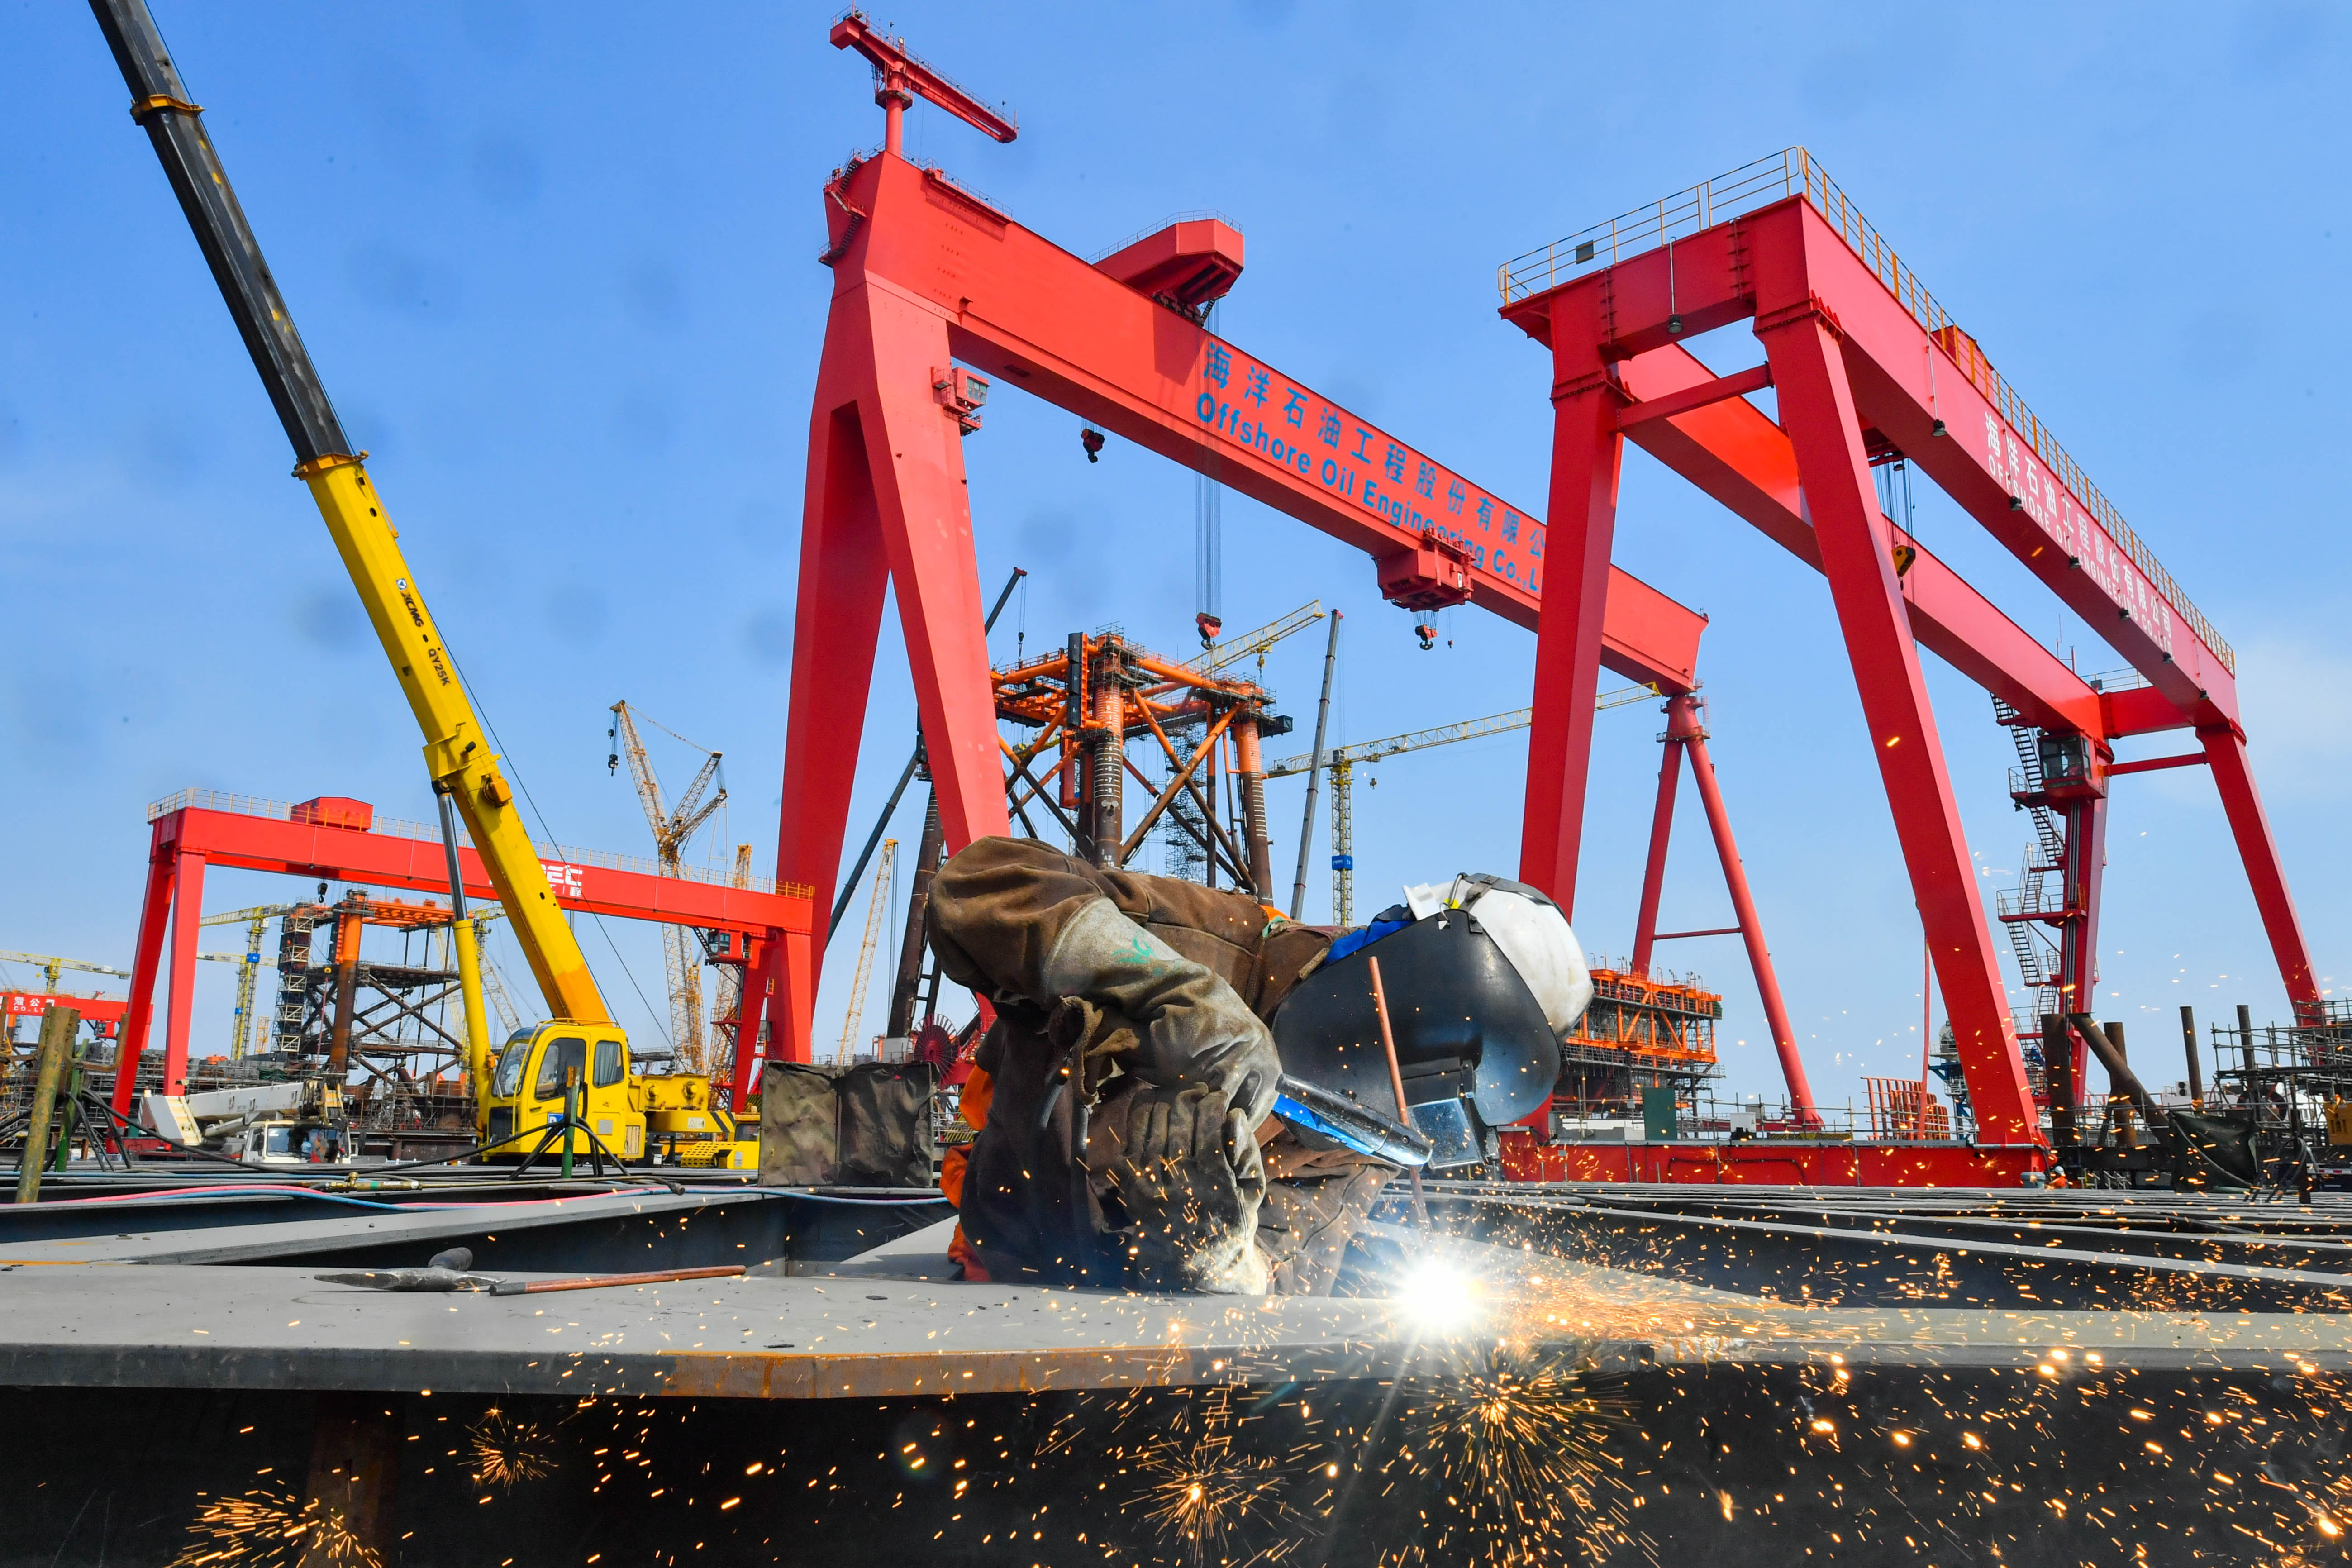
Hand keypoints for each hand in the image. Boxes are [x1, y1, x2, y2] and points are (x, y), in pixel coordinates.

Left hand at [1098, 1084, 1267, 1293]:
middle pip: (1179, 1117)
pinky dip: (1142, 1121)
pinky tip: (1157, 1117)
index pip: (1209, 1122)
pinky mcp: (1131, 1187)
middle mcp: (1178, 1180)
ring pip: (1152, 1122)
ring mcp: (1150, 1183)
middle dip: (1190, 1096)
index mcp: (1213, 1180)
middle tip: (1199, 1093)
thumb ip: (1247, 1152)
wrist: (1197, 1263)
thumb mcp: (1252, 1192)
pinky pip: (1130, 1139)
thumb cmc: (1233, 1221)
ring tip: (1178, 1101)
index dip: (1214, 1100)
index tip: (1219, 1097)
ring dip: (1166, 1102)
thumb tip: (1235, 1114)